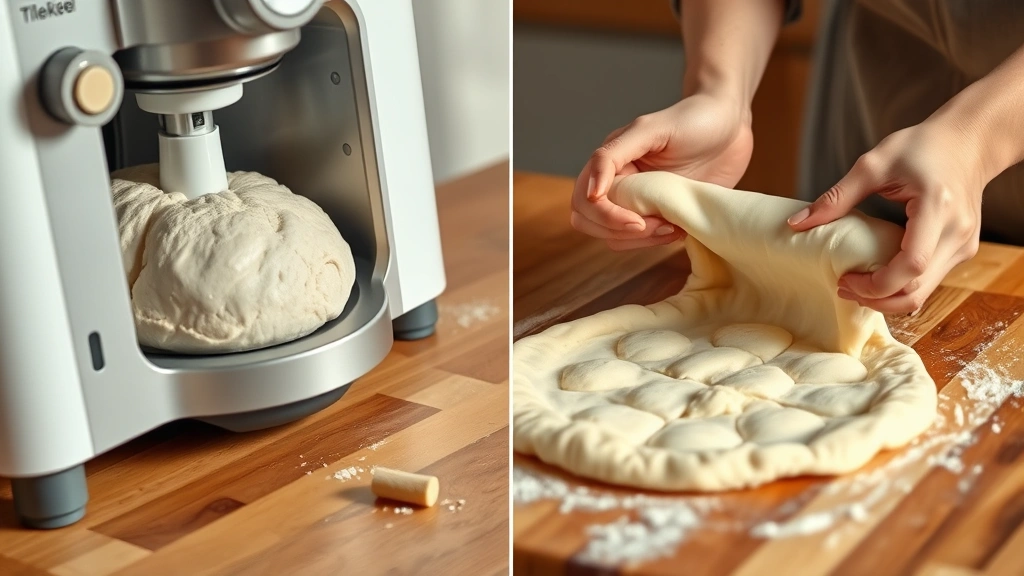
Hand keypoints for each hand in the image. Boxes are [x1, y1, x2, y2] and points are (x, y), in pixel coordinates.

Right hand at [570, 93, 752, 249]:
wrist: (733, 124)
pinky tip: (680, 228)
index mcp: (611, 163)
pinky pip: (643, 241)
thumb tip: (591, 193)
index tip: (638, 221)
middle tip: (659, 224)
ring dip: (640, 241)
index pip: (586, 201)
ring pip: (614, 238)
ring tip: (672, 227)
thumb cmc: (695, 118)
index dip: (606, 217)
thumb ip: (612, 155)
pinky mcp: (662, 215)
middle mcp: (619, 184)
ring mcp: (639, 202)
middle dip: (620, 231)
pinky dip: (656, 243)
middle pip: (590, 222)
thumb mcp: (650, 129)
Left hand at [787, 120, 982, 313]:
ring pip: (925, 292)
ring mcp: (964, 244)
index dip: (876, 284)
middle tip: (843, 287)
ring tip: (857, 285)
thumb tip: (796, 224)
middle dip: (877, 299)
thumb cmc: (921, 146)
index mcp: (937, 208)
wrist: (968, 142)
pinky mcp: (963, 249)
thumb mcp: (873, 164)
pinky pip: (930, 280)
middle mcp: (957, 232)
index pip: (911, 265)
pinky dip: (902, 286)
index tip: (845, 280)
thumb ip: (836, 197)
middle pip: (917, 289)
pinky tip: (878, 276)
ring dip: (889, 298)